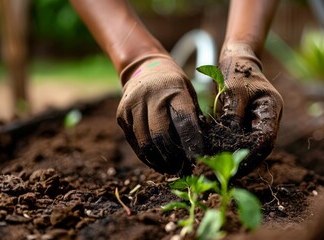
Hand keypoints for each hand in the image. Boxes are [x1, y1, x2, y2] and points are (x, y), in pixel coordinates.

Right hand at [117, 55, 203, 174]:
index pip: (184, 120)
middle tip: (182, 169)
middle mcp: (151, 96)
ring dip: (159, 160)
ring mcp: (133, 105)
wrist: (145, 68)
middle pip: (161, 134)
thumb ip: (193, 116)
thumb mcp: (188, 92)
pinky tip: (157, 163)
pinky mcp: (121, 114)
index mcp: (174, 90)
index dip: (191, 142)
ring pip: (145, 142)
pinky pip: (135, 142)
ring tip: (171, 170)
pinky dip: (146, 156)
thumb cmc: (174, 85)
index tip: (197, 158)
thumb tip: (202, 147)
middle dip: (173, 156)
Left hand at [218, 44, 282, 175]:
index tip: (234, 166)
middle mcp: (268, 117)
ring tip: (216, 167)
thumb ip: (233, 115)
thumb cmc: (237, 70)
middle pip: (259, 146)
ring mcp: (258, 119)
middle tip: (222, 172)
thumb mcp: (233, 91)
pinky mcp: (247, 120)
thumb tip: (227, 141)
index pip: (266, 140)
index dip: (252, 155)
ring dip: (235, 155)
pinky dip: (229, 146)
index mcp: (271, 109)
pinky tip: (215, 154)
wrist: (237, 57)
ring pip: (250, 144)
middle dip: (243, 160)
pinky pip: (241, 137)